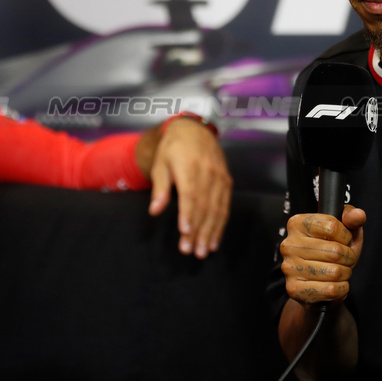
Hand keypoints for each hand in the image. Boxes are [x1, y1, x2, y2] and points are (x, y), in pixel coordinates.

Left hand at [147, 118, 231, 257]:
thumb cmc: (173, 148)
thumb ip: (159, 188)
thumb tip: (155, 211)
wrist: (195, 129)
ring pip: (217, 209)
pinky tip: (215, 239)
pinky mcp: (227, 182)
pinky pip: (225, 206)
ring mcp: (220, 178)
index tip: (185, 232)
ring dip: (211, 232)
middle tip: (191, 251)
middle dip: (198, 231)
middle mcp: (208, 173)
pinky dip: (221, 225)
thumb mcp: (160, 163)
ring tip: (204, 251)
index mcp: (189, 166)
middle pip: (204, 206)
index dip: (188, 214)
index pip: (190, 194)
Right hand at [280, 206, 364, 305]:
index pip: (332, 226)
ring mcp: (290, 268)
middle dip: (348, 257)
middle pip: (335, 251)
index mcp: (297, 224)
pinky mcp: (294, 289)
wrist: (318, 282)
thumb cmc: (331, 252)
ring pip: (334, 272)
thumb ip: (352, 218)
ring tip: (339, 271)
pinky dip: (341, 289)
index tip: (342, 241)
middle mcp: (290, 245)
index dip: (345, 236)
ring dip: (345, 274)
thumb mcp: (344, 231)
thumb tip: (358, 215)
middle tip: (344, 259)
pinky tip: (335, 284)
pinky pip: (331, 290)